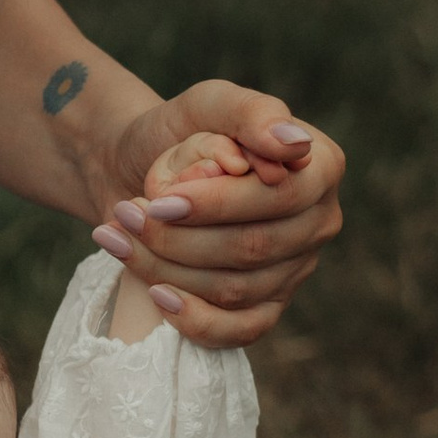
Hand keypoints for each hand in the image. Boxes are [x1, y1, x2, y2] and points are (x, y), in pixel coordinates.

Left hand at [94, 79, 344, 347]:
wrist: (141, 173)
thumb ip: (250, 112)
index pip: (279, 198)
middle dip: (181, 238)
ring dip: (168, 269)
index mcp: (320, 167)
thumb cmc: (177, 134)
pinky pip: (241, 331)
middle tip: (125, 216)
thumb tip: (294, 146)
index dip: (218, 205)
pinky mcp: (268, 307)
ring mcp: (297, 270)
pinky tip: (156, 295)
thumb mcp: (204, 105)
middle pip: (255, 248)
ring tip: (118, 239)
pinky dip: (194, 320)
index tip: (159, 200)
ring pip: (237, 289)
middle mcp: (319, 221)